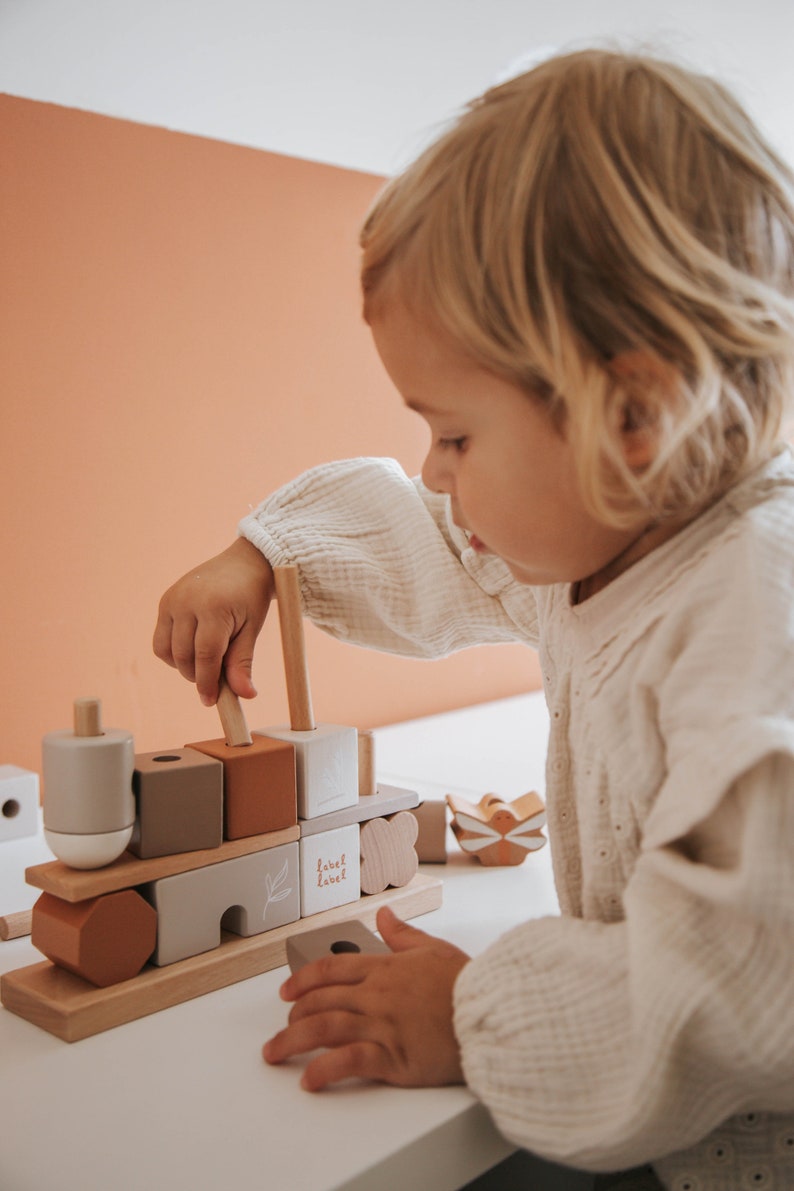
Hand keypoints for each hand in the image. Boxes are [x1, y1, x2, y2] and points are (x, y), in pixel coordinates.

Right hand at [153, 538, 273, 705]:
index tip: (211, 701)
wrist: (244, 562)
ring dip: (184, 666)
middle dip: (197, 676)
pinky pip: (161, 640)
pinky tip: (193, 650)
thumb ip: (243, 662)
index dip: (207, 683)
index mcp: (214, 608)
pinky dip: (174, 653)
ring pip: (167, 651)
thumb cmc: (252, 597)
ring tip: (206, 661)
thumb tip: (245, 696)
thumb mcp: (252, 628)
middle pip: (184, 656)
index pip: (205, 656)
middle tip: (216, 680)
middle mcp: (187, 602)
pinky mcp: (165, 601)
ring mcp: (172, 600)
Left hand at [263, 906, 469, 1090]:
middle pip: (320, 1000)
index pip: (331, 969)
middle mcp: (377, 995)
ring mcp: (382, 1026)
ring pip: (324, 1028)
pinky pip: (349, 1062)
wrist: (493, 1013)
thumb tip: (384, 916)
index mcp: (385, 969)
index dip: (302, 979)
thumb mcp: (435, 949)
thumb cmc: (469, 985)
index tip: (285, 991)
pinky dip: (324, 1071)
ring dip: (292, 1042)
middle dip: (293, 1015)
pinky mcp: (393, 1057)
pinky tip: (309, 1079)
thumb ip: (404, 935)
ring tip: (275, 1054)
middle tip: (281, 1029)